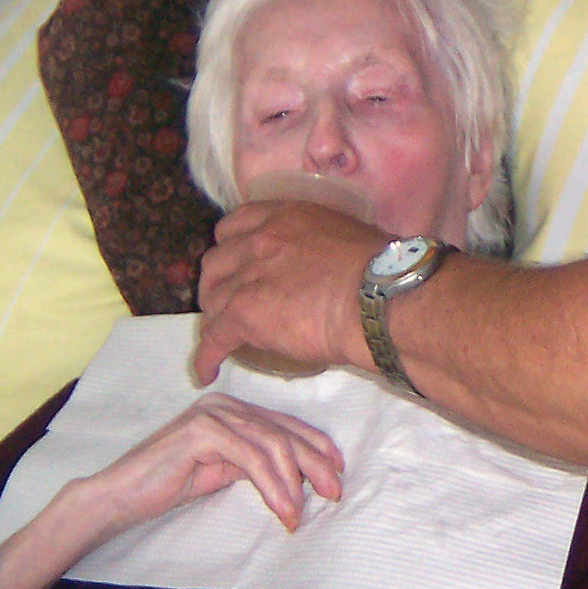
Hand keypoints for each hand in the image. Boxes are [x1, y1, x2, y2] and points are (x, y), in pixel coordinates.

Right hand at [78, 394, 343, 539]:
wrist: (120, 495)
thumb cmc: (167, 484)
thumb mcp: (220, 469)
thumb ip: (251, 462)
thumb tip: (292, 473)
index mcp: (231, 409)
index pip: (284, 424)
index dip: (315, 446)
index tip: (337, 470)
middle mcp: (225, 404)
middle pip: (284, 432)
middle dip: (315, 463)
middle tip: (334, 492)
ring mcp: (213, 414)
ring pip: (272, 445)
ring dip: (294, 483)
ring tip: (302, 512)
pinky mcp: (203, 431)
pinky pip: (251, 459)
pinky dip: (273, 486)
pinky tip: (283, 508)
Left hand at [194, 199, 381, 386]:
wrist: (377, 299)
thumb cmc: (382, 270)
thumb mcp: (348, 236)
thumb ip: (324, 245)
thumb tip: (334, 266)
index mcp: (286, 216)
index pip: (236, 224)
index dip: (232, 247)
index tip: (238, 263)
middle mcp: (259, 240)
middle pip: (216, 262)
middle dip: (218, 282)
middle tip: (231, 302)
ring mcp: (247, 276)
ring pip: (212, 300)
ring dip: (216, 317)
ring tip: (225, 337)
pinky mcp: (242, 313)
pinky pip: (213, 338)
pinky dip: (206, 357)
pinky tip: (207, 372)